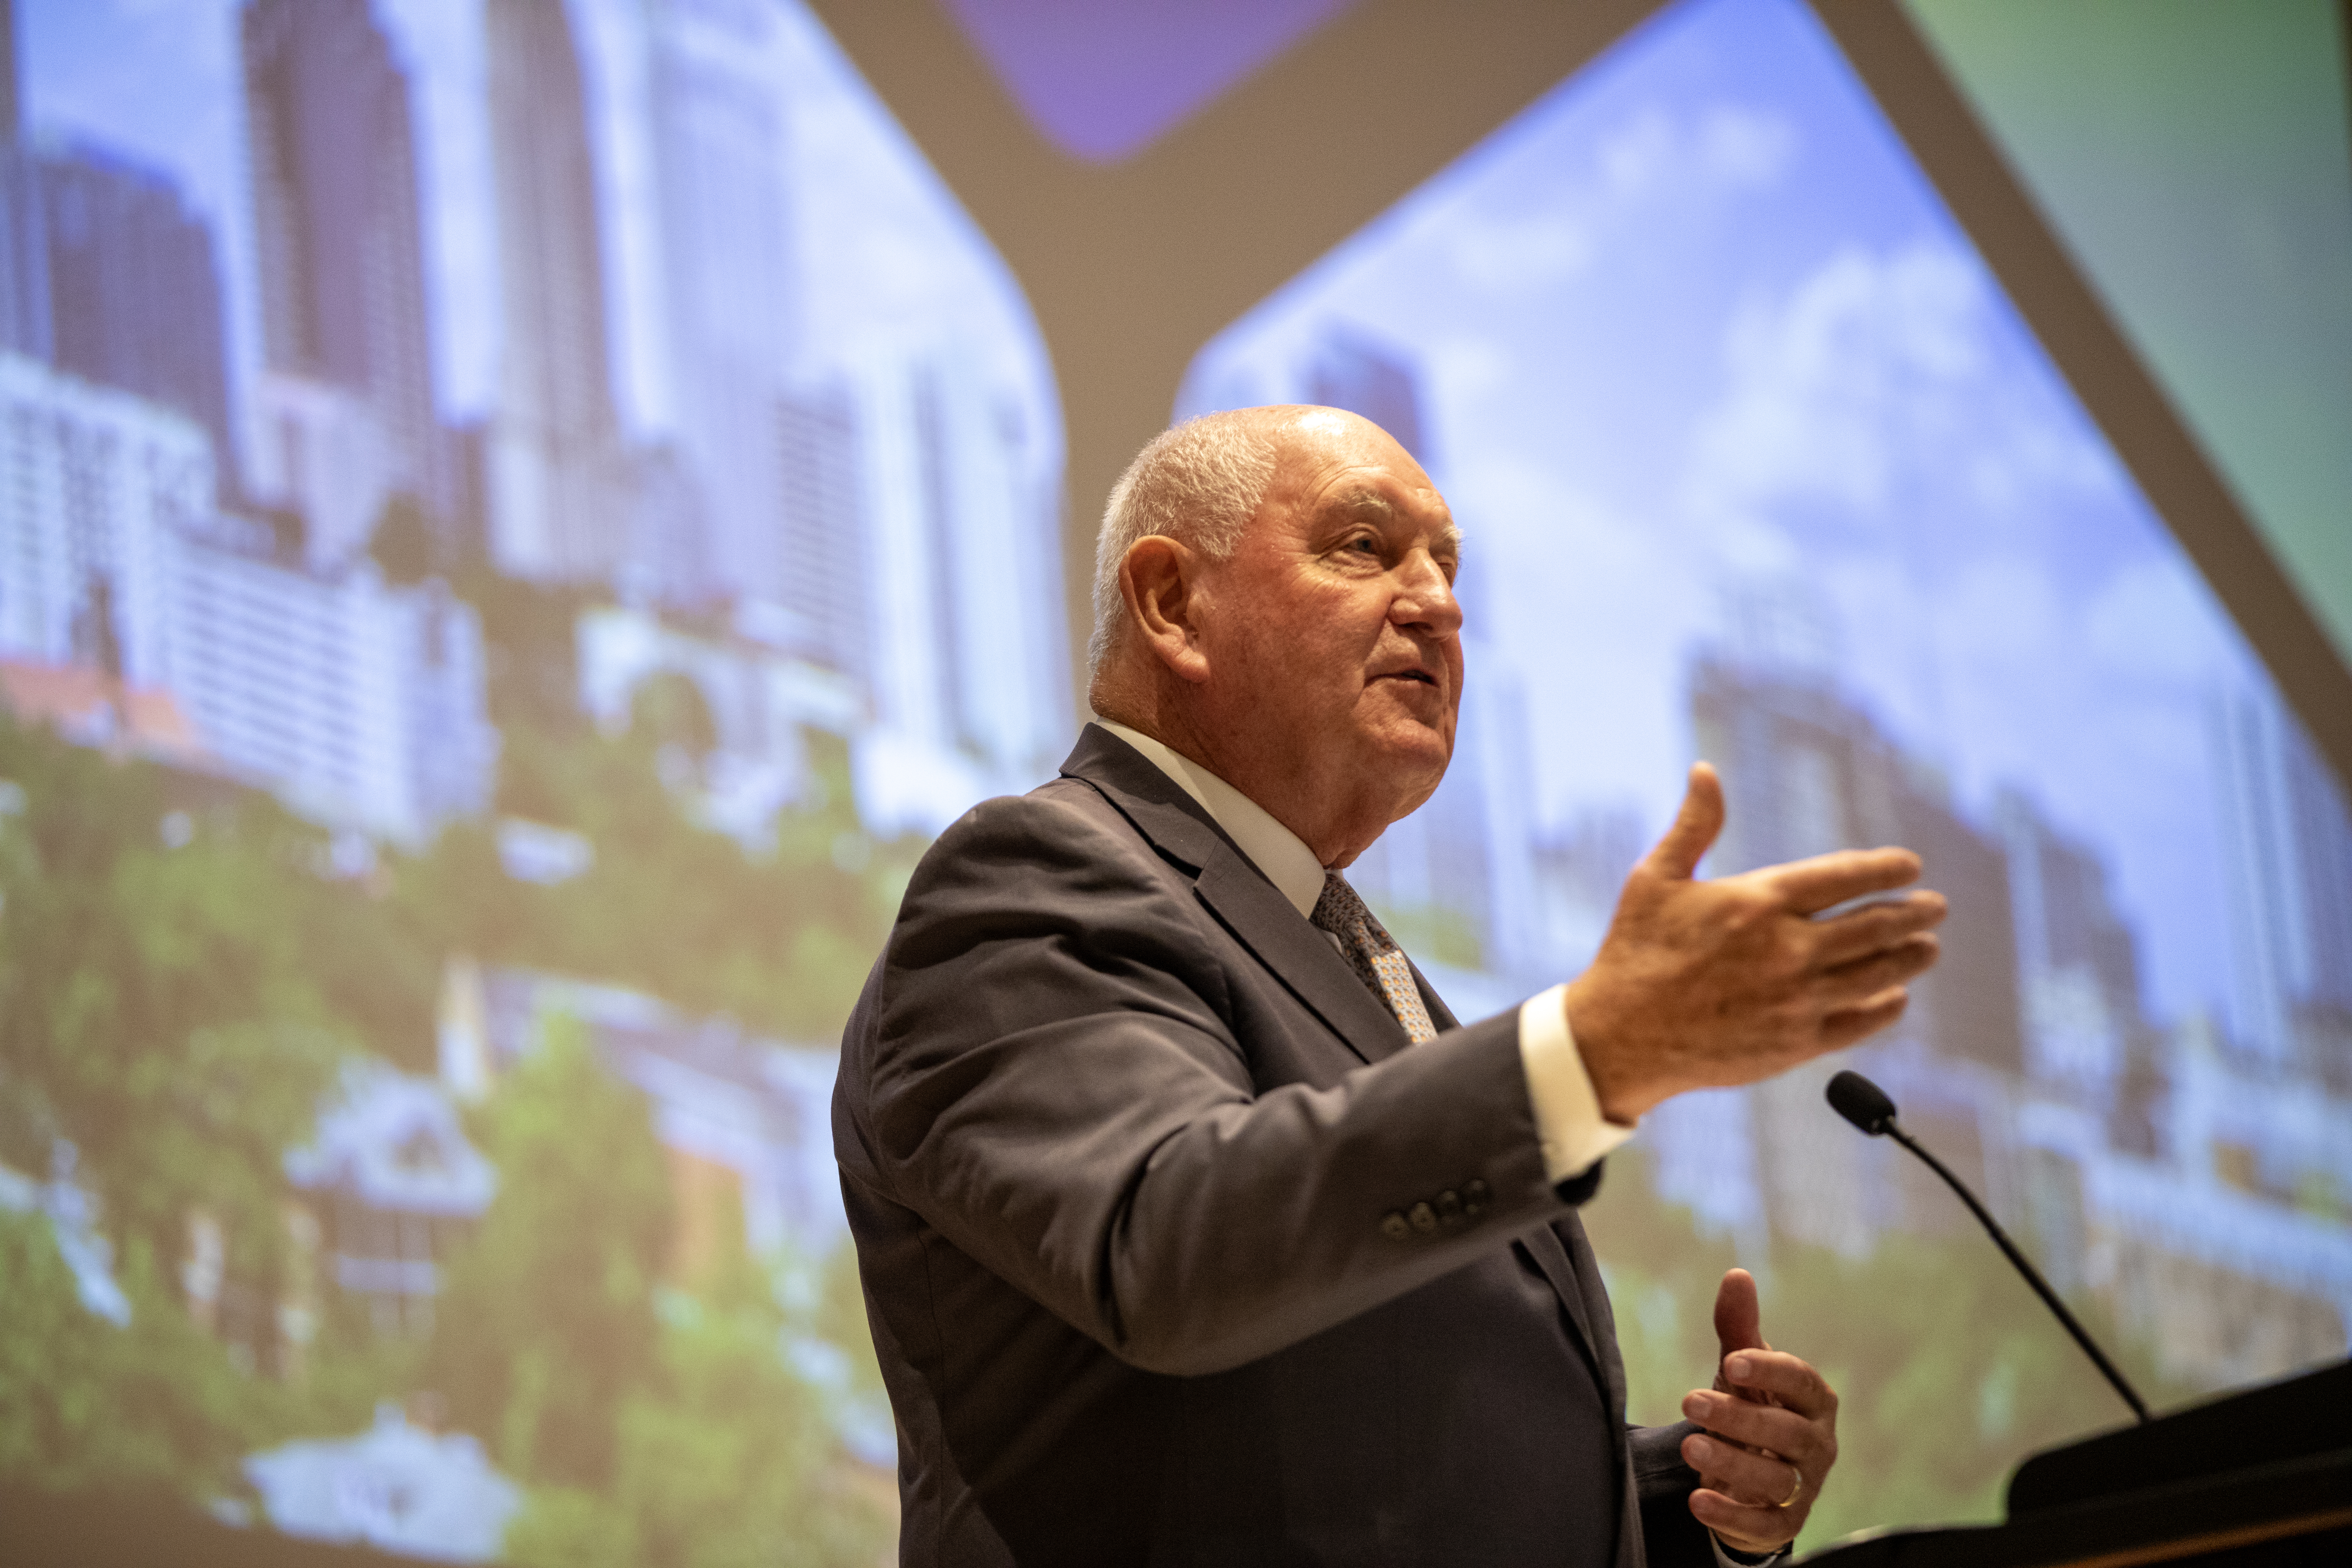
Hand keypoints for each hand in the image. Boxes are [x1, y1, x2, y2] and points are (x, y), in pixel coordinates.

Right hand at [1566, 762, 1945, 1121]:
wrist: (1619, 1037)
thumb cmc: (1634, 952)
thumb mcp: (1655, 878)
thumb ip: (1694, 825)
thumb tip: (1704, 770)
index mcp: (1759, 902)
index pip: (1846, 876)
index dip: (1887, 868)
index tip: (1911, 866)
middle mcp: (1788, 949)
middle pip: (1876, 925)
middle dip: (1915, 913)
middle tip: (1936, 907)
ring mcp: (1797, 1000)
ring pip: (1878, 974)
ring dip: (1911, 958)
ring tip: (1928, 948)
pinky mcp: (1795, 1044)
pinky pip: (1859, 1022)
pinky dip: (1886, 1007)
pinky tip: (1897, 998)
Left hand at [1680, 1269, 1838, 1554]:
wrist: (1754, 1469)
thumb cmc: (1754, 1405)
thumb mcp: (1743, 1368)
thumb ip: (1738, 1327)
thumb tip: (1737, 1275)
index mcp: (1814, 1400)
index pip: (1801, 1382)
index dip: (1769, 1371)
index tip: (1729, 1360)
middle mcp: (1817, 1444)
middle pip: (1787, 1432)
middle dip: (1739, 1418)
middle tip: (1688, 1401)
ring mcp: (1804, 1486)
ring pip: (1776, 1480)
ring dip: (1731, 1463)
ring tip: (1688, 1446)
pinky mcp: (1785, 1524)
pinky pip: (1765, 1526)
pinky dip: (1732, 1515)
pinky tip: (1698, 1501)